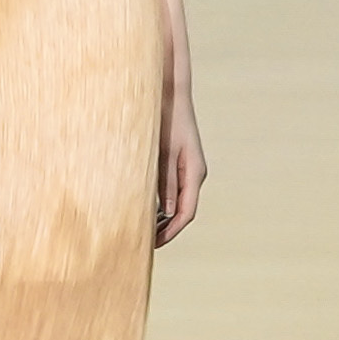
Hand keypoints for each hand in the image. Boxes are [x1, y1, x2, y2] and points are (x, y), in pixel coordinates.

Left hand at [156, 85, 209, 245]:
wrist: (170, 94)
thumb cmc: (165, 120)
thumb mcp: (162, 153)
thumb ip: (165, 182)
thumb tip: (165, 213)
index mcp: (194, 172)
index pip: (186, 212)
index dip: (171, 232)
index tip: (153, 245)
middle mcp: (195, 173)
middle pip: (183, 210)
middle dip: (166, 229)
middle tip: (144, 244)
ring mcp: (189, 169)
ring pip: (178, 202)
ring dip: (163, 218)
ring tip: (143, 231)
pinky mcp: (181, 163)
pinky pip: (173, 190)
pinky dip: (162, 203)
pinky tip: (146, 209)